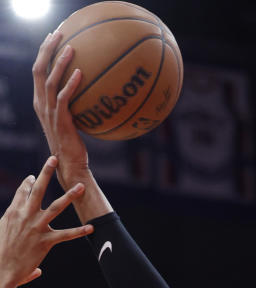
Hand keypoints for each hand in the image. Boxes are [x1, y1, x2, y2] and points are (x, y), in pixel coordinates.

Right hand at [0, 156, 91, 287]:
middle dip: (45, 173)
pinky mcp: (45, 241)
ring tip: (81, 186)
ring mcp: (36, 228)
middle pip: (37, 190)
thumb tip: (26, 248)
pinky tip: (91, 227)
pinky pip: (66, 235)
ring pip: (55, 207)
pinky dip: (79, 231)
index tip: (32, 176)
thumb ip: (11, 233)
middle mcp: (24, 217)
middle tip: (54, 159)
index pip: (22, 193)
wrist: (0, 269)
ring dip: (69, 196)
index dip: (28, 183)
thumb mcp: (0, 236)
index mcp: (12, 213)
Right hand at [32, 31, 88, 186]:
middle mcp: (41, 103)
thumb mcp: (72, 120)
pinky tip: (81, 73)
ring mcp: (49, 112)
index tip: (52, 37)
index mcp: (41, 101)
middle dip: (46, 49)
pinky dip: (71, 84)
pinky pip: (63, 98)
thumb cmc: (74, 144)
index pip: (38, 70)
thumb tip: (94, 92)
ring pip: (49, 80)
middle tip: (57, 33)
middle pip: (38, 69)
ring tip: (71, 48)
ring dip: (59, 62)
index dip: (43, 53)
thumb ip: (75, 105)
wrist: (70, 164)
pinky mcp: (60, 120)